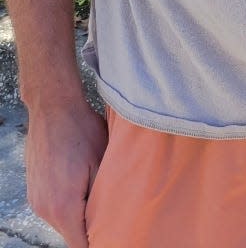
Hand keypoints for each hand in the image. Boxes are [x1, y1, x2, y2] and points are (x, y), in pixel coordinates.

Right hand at [24, 97, 107, 247]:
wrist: (53, 107)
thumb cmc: (82, 131)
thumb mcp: (103, 164)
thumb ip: (105, 199)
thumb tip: (112, 221)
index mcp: (63, 208)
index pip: (81, 244)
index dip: (100, 241)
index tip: (115, 235)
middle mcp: (44, 209)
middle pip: (71, 234)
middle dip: (90, 227)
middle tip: (112, 211)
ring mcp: (36, 200)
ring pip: (63, 220)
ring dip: (79, 212)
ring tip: (96, 191)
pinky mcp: (34, 190)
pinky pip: (53, 207)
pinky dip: (68, 201)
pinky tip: (81, 181)